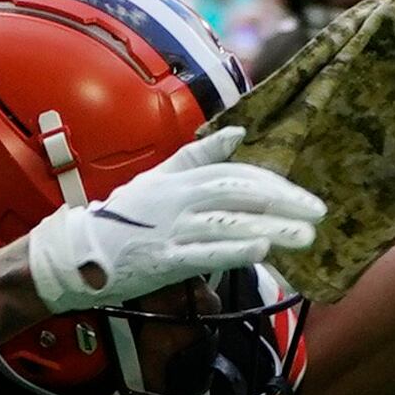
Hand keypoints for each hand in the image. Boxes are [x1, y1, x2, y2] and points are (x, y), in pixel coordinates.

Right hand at [25, 131, 324, 312]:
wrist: (76, 254)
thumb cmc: (122, 216)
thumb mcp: (159, 177)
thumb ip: (199, 155)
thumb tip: (238, 133)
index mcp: (179, 180)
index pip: (235, 175)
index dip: (273, 185)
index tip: (303, 197)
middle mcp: (178, 201)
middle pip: (239, 195)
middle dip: (283, 202)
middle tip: (318, 211)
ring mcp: (171, 231)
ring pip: (228, 224)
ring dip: (271, 228)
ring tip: (306, 235)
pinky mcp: (163, 261)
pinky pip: (203, 254)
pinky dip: (233, 251)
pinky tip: (262, 250)